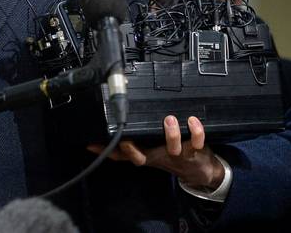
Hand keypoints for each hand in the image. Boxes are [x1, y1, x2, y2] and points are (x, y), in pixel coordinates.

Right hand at [87, 115, 224, 189]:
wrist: (199, 171)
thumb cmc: (168, 157)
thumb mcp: (144, 155)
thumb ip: (121, 150)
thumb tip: (91, 144)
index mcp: (146, 156)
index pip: (129, 157)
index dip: (122, 151)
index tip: (117, 140)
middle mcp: (160, 156)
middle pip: (147, 157)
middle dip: (137, 148)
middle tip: (127, 136)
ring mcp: (177, 154)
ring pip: (173, 147)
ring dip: (170, 134)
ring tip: (168, 119)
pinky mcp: (195, 150)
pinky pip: (197, 142)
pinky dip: (196, 131)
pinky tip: (192, 119)